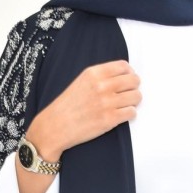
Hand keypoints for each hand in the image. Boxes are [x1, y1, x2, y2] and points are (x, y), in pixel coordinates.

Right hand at [27, 60, 141, 159]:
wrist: (57, 126)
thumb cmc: (68, 105)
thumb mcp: (82, 81)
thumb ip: (101, 76)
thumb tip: (123, 76)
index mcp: (94, 73)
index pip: (123, 66)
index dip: (130, 73)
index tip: (128, 79)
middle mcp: (102, 86)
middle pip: (133, 80)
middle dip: (134, 87)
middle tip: (129, 94)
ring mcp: (107, 103)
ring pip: (136, 96)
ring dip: (134, 101)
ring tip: (126, 105)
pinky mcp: (110, 119)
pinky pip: (132, 112)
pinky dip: (130, 114)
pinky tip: (122, 115)